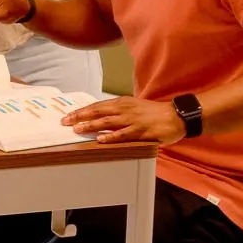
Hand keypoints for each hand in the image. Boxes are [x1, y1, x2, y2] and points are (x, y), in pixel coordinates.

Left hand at [61, 96, 186, 145]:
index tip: (68, 115)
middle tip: (66, 122)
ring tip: (77, 130)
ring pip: (107, 122)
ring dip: (91, 126)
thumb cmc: (154, 113)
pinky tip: (101, 140)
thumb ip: (118, 112)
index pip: (97, 106)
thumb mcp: (134, 107)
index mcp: (122, 103)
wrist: (176, 116)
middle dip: (80, 116)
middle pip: (98, 112)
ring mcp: (133, 120)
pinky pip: (123, 134)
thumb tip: (100, 118)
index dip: (82, 111)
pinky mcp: (141, 131)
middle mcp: (125, 109)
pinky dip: (111, 137)